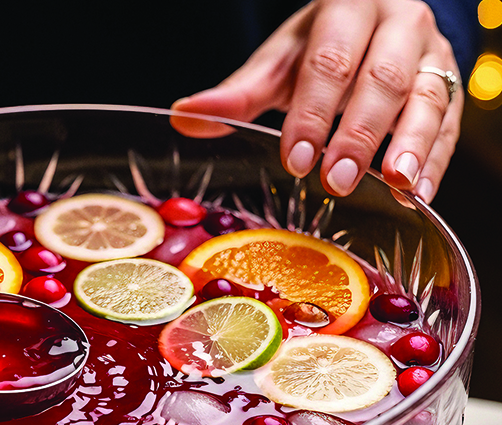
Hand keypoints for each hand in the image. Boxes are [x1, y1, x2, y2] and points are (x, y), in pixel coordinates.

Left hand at [171, 0, 462, 201]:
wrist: (373, 20)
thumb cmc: (322, 46)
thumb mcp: (280, 62)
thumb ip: (240, 92)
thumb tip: (184, 116)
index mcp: (348, 8)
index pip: (331, 62)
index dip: (313, 112)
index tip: (295, 160)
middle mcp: (398, 23)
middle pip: (384, 78)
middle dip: (360, 133)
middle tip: (337, 180)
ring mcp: (431, 52)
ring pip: (429, 97)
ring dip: (413, 145)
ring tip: (398, 185)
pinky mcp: (451, 83)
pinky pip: (451, 122)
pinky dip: (436, 160)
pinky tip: (418, 195)